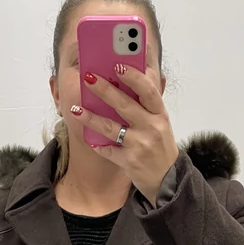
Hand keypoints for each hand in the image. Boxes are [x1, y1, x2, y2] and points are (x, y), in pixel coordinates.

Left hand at [73, 65, 179, 204]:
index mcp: (160, 114)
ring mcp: (140, 146)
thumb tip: (132, 75)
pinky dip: (98, 145)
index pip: (148, 91)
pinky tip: (89, 139)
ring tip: (75, 109)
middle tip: (88, 78)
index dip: (133, 77)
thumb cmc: (160, 146)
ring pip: (111, 128)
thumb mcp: (160, 122)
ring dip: (91, 118)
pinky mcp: (130, 162)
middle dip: (105, 90)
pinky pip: (108, 151)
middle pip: (125, 105)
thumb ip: (147, 103)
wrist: (167, 179)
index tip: (118, 65)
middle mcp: (151, 128)